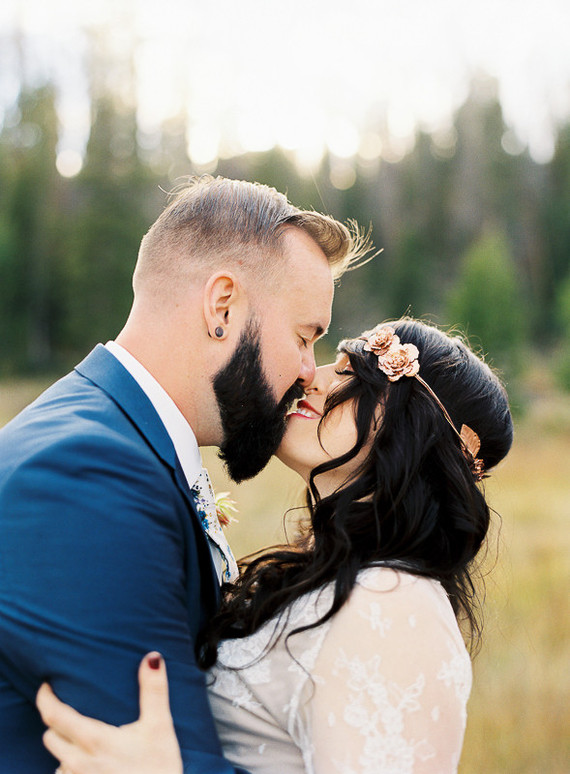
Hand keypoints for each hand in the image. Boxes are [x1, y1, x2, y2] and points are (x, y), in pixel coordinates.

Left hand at [36, 652, 182, 773]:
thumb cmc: (158, 769)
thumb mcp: (160, 726)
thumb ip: (154, 690)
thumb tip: (152, 659)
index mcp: (94, 740)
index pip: (54, 716)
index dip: (45, 698)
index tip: (46, 687)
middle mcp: (78, 763)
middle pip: (50, 737)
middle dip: (56, 722)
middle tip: (69, 710)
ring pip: (57, 760)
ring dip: (64, 747)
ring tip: (81, 738)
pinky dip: (71, 767)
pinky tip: (89, 764)